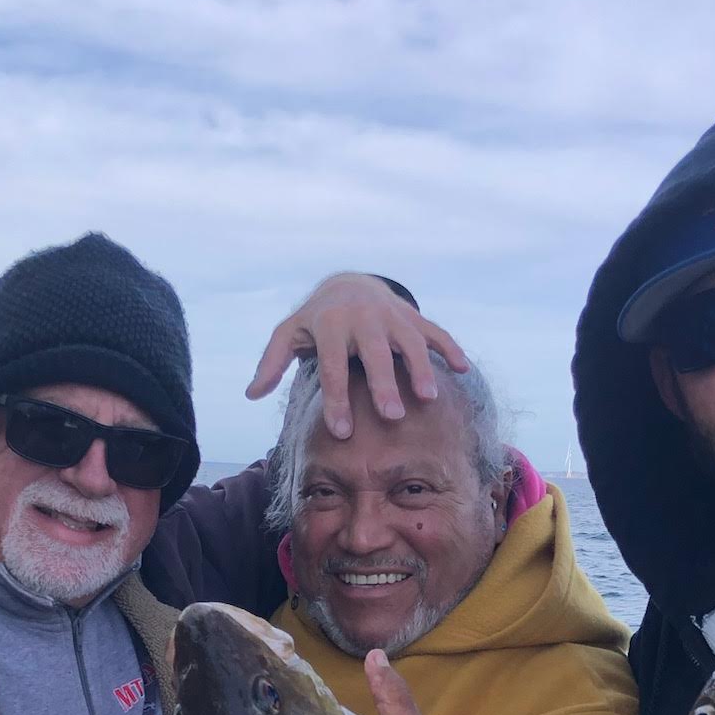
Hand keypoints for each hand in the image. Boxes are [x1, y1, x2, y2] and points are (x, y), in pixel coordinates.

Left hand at [246, 272, 467, 437]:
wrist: (347, 282)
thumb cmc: (316, 319)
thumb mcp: (290, 334)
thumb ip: (272, 362)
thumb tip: (252, 394)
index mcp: (329, 324)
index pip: (332, 368)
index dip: (337, 400)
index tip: (342, 433)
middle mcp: (362, 317)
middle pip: (373, 354)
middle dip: (383, 384)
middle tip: (392, 417)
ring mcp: (390, 315)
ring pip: (408, 341)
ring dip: (420, 368)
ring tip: (428, 398)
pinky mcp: (411, 316)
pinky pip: (434, 331)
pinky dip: (449, 348)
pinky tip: (463, 369)